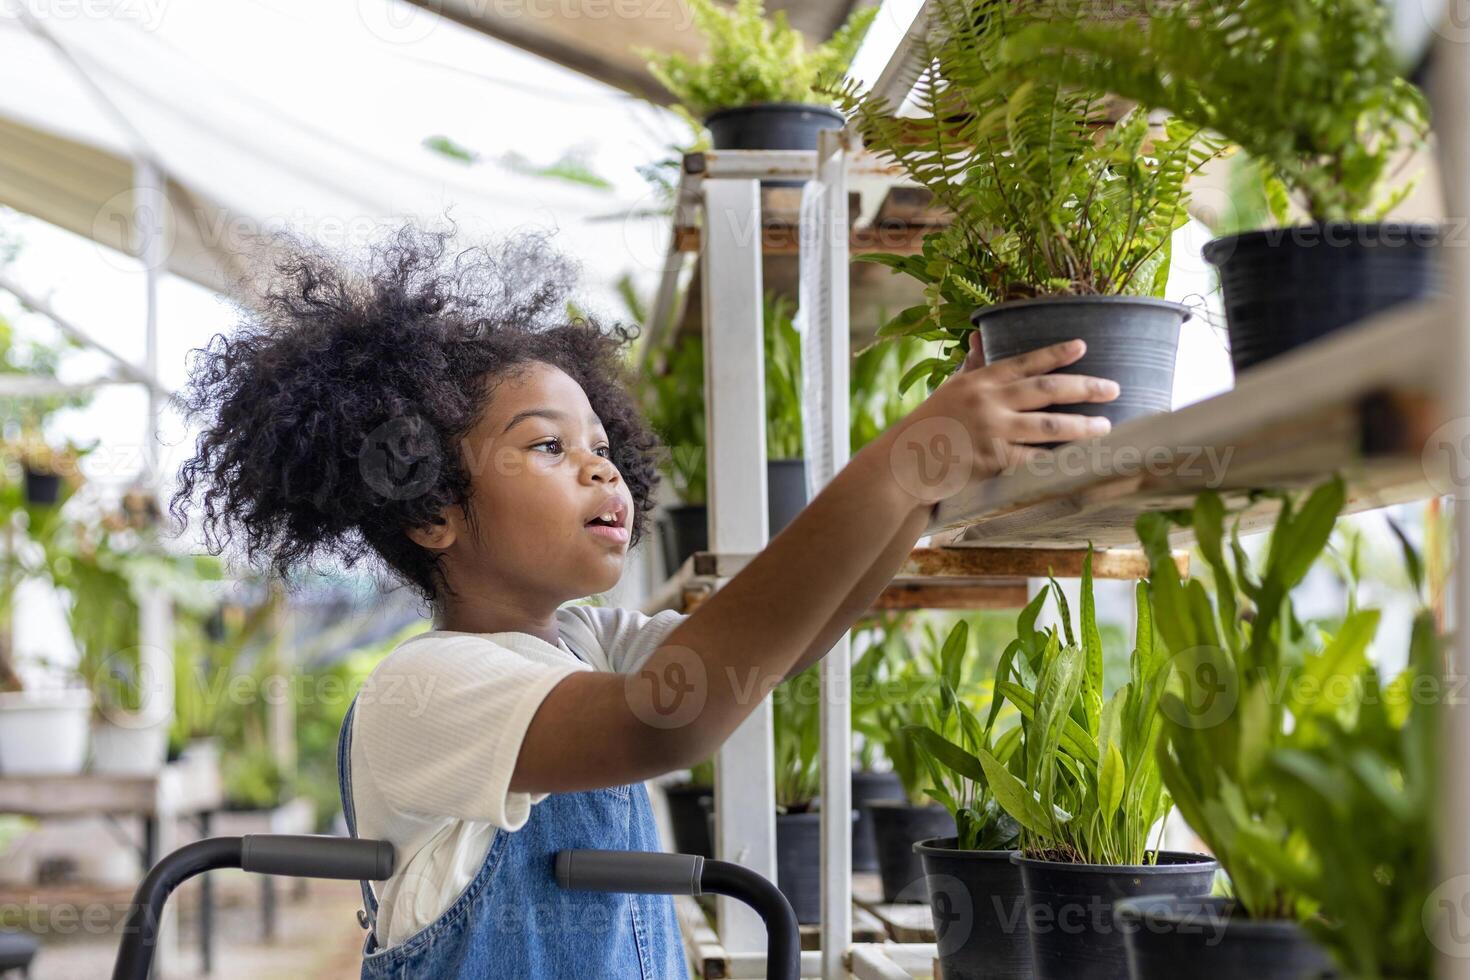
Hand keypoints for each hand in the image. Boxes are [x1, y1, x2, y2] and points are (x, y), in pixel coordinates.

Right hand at [884, 337, 1119, 505]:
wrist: (905, 463)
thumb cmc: (929, 426)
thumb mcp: (950, 390)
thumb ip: (972, 366)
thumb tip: (980, 337)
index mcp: (978, 381)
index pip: (1024, 362)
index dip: (1055, 354)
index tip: (1082, 347)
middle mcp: (988, 402)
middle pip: (1046, 391)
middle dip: (1084, 388)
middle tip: (1113, 387)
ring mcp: (992, 432)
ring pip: (1048, 427)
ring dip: (1082, 427)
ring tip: (1106, 426)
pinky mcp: (993, 462)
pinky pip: (1034, 460)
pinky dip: (1058, 460)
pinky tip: (1082, 458)